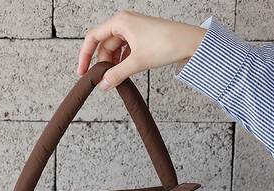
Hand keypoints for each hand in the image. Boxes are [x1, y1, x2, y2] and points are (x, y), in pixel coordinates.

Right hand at [77, 10, 206, 89]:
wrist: (190, 43)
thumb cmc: (166, 44)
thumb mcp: (137, 62)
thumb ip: (117, 74)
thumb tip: (103, 85)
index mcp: (120, 21)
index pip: (93, 38)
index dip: (85, 56)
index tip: (82, 72)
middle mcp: (125, 22)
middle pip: (104, 45)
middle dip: (102, 63)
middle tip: (104, 80)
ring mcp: (133, 30)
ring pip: (115, 49)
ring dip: (113, 64)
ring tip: (115, 78)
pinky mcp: (141, 37)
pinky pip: (125, 50)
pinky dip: (122, 62)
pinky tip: (125, 72)